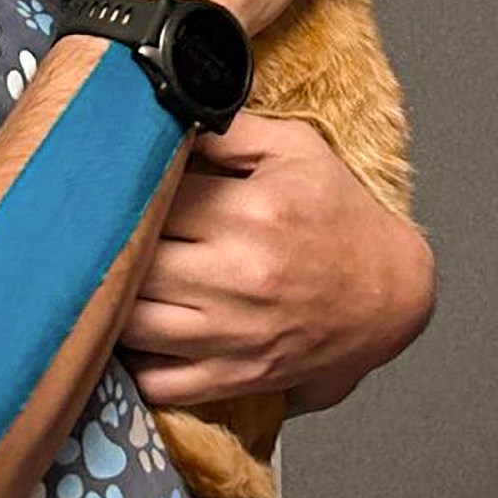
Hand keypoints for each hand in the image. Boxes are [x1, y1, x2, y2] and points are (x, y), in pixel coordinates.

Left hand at [119, 113, 434, 413]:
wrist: (388, 295)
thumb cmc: (340, 217)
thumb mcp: (296, 149)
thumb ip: (228, 130)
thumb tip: (164, 116)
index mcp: (252, 214)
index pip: (154, 195)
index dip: (131, 184)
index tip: (127, 180)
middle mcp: (239, 278)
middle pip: (133, 259)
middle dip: (114, 239)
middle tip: (108, 225)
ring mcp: (233, 336)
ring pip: (130, 322)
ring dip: (111, 297)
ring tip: (115, 271)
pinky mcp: (232, 377)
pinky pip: (154, 381)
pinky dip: (131, 360)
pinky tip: (132, 328)